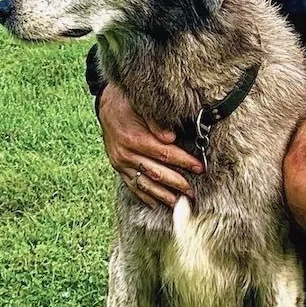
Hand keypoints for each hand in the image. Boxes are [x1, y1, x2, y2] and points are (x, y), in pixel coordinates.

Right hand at [97, 82, 201, 209]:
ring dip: (163, 195)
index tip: (199, 167)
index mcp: (135, 138)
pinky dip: (145, 196)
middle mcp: (126, 154)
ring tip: (179, 202)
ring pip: (145, 184)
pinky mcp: (118, 167)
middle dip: (178, 183)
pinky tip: (156, 203)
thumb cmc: (128, 104)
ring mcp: (120, 163)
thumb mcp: (142, 106)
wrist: (106, 104)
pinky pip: (132, 186)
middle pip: (157, 173)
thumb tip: (171, 138)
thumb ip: (156, 122)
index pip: (165, 154)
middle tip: (193, 191)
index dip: (184, 162)